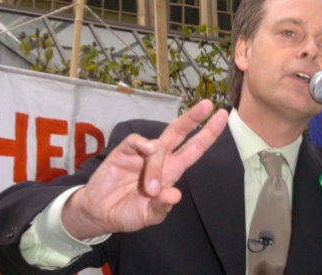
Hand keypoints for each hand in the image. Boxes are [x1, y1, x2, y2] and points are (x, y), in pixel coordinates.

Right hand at [62, 100, 228, 238]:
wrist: (99, 214)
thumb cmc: (127, 212)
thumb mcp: (148, 216)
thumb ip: (161, 207)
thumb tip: (174, 195)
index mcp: (171, 172)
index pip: (194, 149)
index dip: (208, 134)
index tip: (223, 117)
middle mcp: (160, 159)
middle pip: (179, 132)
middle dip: (193, 118)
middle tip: (207, 105)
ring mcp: (141, 154)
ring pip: (158, 144)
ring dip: (156, 167)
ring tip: (150, 190)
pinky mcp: (123, 152)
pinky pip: (136, 141)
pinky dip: (142, 144)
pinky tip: (145, 152)